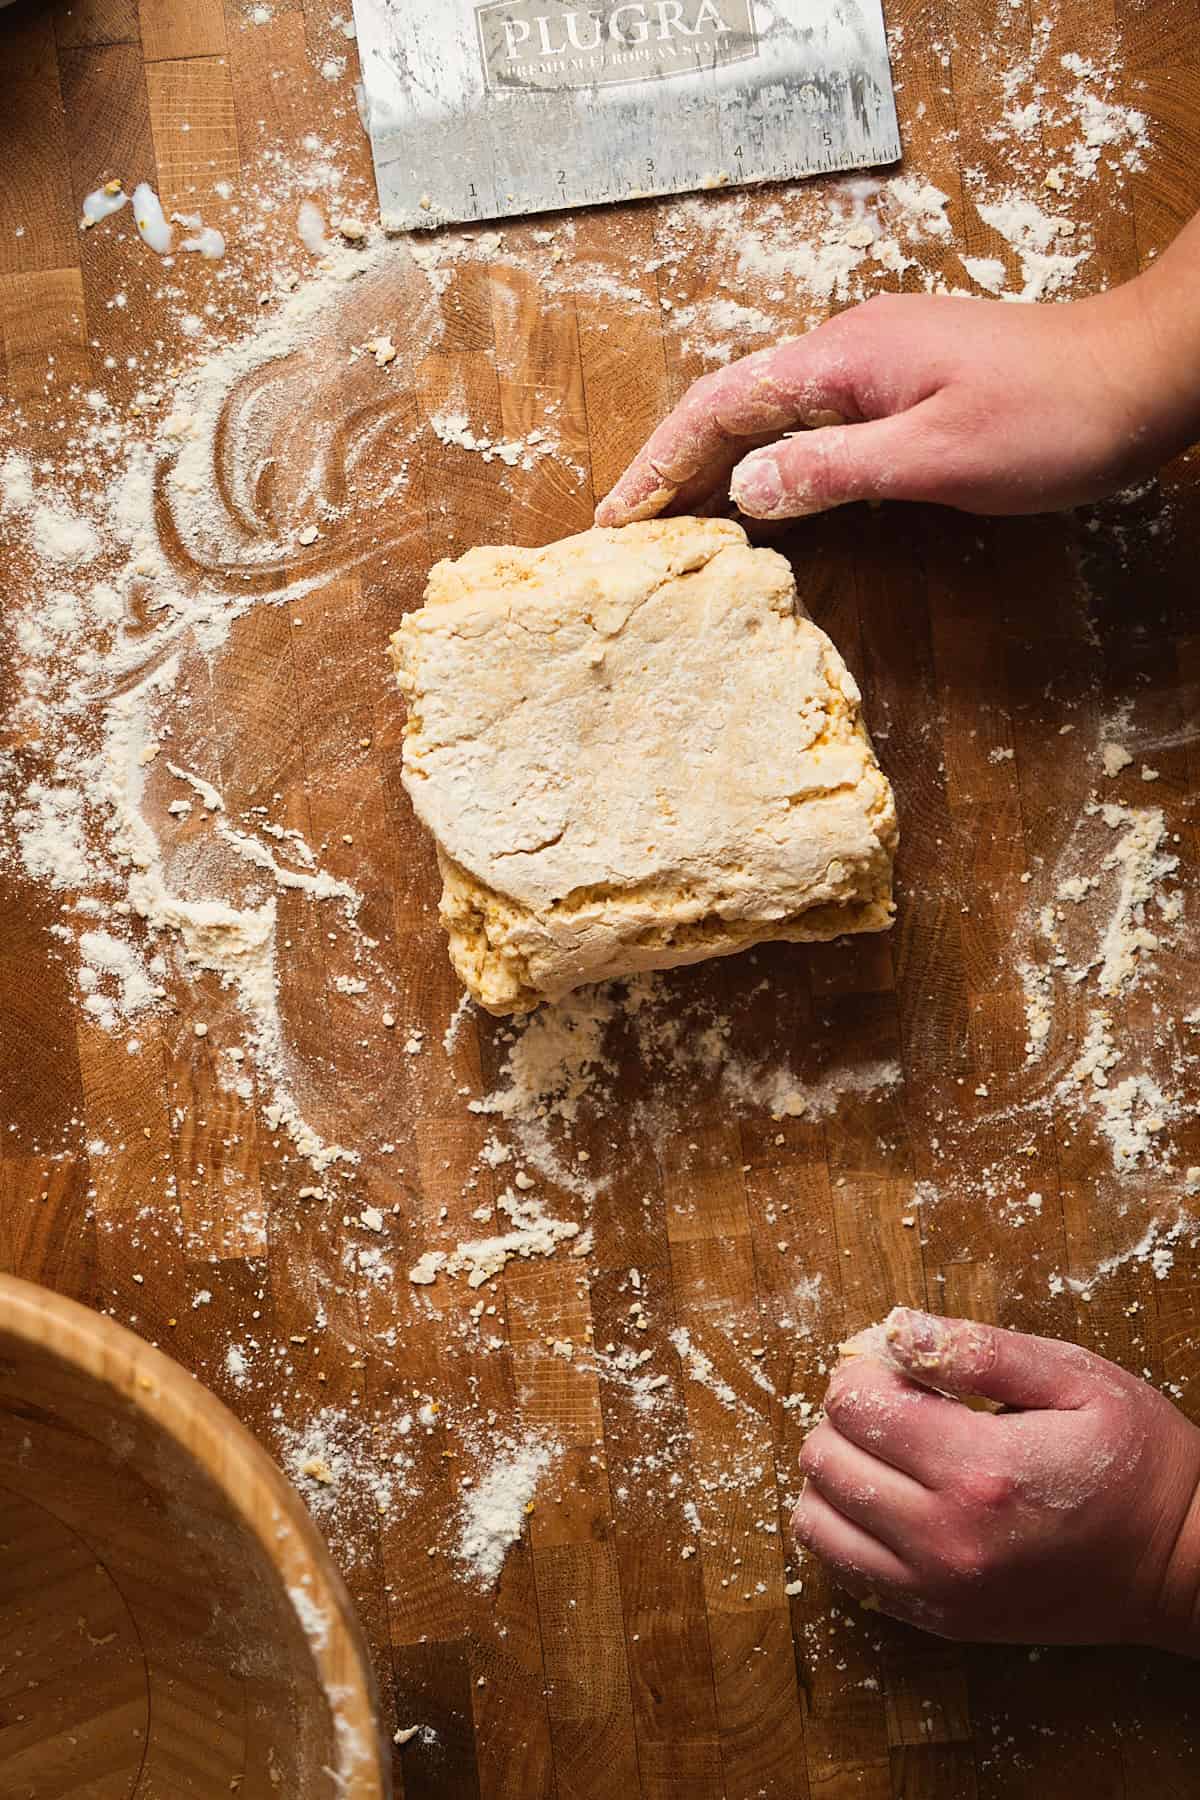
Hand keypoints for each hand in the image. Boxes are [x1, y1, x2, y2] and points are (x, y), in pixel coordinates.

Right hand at [595, 279, 1196, 525]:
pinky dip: (769, 464)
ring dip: (717, 468)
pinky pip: (811, 424)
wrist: (1141, 374)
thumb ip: (835, 470)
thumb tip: (745, 486)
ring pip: (770, 415)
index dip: (661, 461)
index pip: (721, 404)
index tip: (617, 515)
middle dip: (674, 466)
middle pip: (733, 406)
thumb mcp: (938, 456)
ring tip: (671, 525)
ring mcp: (876, 366)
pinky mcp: (903, 387)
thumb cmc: (1053, 415)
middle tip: (627, 531)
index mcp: (843, 358)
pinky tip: (758, 503)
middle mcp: (848, 351)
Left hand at [791, 1307, 1199, 1651]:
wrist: (1180, 1566)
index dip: (863, 1370)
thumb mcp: (1074, 1377)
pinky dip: (847, 1527)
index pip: (854, 1405)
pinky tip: (890, 1499)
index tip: (897, 1365)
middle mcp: (947, 1539)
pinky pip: (845, 1570)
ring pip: (817, 1521)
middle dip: (846, 1416)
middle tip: (894, 1403)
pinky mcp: (940, 1620)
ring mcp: (940, 1590)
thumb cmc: (1135, 1460)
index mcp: (980, 1469)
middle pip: (824, 1459)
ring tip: (888, 1451)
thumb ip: (978, 1349)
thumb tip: (893, 1328)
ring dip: (837, 1472)